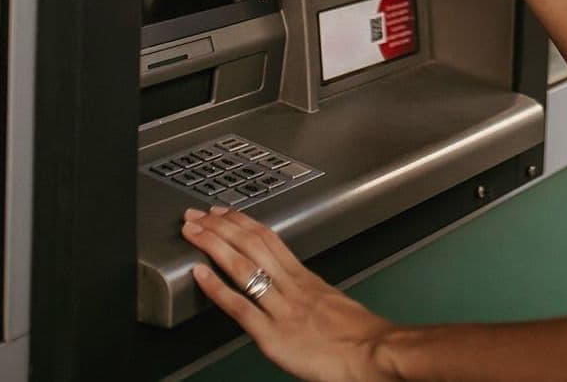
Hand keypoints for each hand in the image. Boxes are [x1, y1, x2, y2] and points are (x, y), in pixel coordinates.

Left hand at [183, 207, 394, 381]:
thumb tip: (297, 292)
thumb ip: (311, 295)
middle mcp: (291, 287)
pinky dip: (217, 288)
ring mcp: (281, 309)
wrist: (374, 353)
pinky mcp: (273, 336)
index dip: (242, 222)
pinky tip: (199, 274)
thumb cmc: (361, 336)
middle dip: (220, 226)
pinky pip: (240, 307)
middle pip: (251, 244)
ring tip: (191, 232)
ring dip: (212, 245)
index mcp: (305, 278)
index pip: (268, 238)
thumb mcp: (334, 303)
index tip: (224, 212)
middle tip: (197, 214)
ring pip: (242, 266)